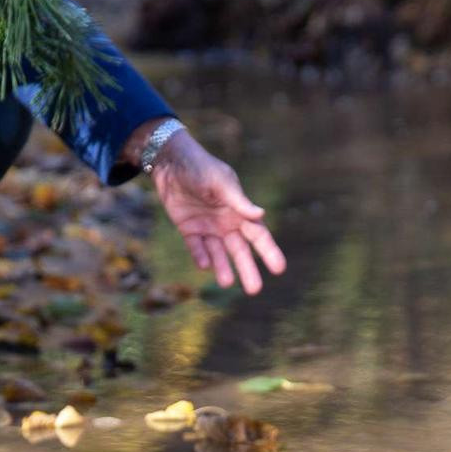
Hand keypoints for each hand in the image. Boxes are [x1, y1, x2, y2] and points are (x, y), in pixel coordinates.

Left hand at [142, 128, 286, 294]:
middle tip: (255, 290)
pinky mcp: (189, 229)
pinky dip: (200, 256)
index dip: (269, 252)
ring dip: (223, 268)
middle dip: (248, 270)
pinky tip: (204, 265)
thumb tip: (261, 214)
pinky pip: (196, 247)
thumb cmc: (201, 168)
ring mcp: (208, 227)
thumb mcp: (220, 182)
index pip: (259, 236)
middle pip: (240, 251)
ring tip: (226, 283)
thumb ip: (238, 200)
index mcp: (240, 211)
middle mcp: (227, 223)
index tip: (279, 269)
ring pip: (218, 253)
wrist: (171, 161)